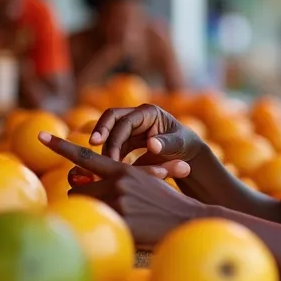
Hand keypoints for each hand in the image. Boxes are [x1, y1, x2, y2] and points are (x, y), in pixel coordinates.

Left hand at [39, 132, 205, 245]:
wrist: (185, 218)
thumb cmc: (164, 201)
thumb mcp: (144, 178)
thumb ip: (118, 176)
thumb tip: (88, 177)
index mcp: (121, 168)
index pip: (84, 155)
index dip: (60, 145)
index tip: (41, 136)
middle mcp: (116, 182)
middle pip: (76, 188)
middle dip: (82, 195)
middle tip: (97, 202)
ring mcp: (116, 202)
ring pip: (82, 205)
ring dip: (90, 209)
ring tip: (112, 214)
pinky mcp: (119, 222)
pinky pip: (94, 222)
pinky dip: (99, 225)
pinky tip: (118, 229)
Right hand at [87, 104, 208, 179]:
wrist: (188, 155)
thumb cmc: (186, 146)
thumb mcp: (180, 144)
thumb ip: (167, 143)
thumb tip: (152, 143)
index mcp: (149, 112)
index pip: (124, 120)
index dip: (110, 131)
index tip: (102, 147)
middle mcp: (138, 117)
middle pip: (111, 119)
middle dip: (100, 131)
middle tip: (92, 147)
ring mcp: (132, 128)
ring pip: (110, 134)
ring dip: (105, 148)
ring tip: (100, 165)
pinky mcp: (128, 140)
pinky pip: (114, 145)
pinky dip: (110, 155)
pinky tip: (107, 168)